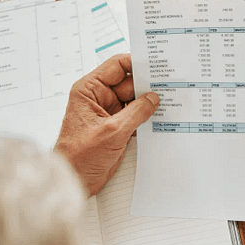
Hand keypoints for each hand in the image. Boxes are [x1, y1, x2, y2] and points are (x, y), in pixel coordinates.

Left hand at [55, 54, 159, 195]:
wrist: (74, 180)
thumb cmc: (80, 156)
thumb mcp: (112, 131)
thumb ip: (136, 112)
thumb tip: (153, 98)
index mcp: (90, 90)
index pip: (116, 66)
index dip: (136, 63)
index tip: (157, 64)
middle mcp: (99, 97)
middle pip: (129, 83)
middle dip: (148, 86)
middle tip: (170, 86)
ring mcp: (109, 113)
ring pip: (135, 101)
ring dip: (149, 104)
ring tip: (170, 102)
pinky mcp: (117, 127)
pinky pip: (136, 116)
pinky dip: (147, 118)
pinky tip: (162, 118)